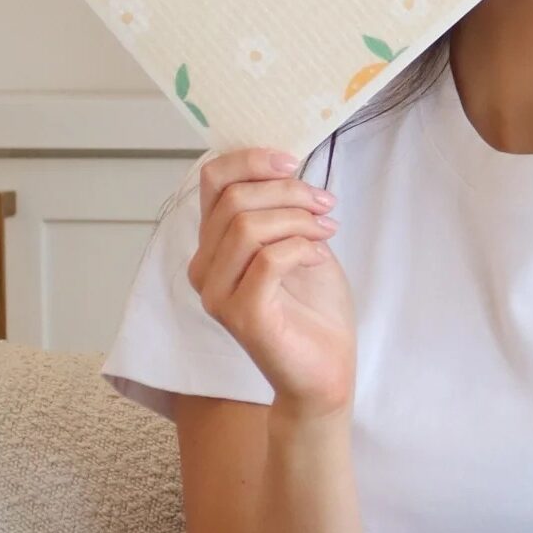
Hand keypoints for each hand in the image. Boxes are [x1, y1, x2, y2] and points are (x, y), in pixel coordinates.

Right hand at [187, 146, 355, 419]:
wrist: (324, 372)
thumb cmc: (312, 311)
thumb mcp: (298, 242)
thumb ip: (282, 209)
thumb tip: (286, 164)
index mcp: (212, 245)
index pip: (212, 181)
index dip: (251, 160)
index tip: (294, 160)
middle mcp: (204, 268)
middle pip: (233, 199)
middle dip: (288, 191)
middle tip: (325, 203)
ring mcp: (218, 294)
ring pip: (247, 227)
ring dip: (298, 220)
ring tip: (328, 230)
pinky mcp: (242, 315)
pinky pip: (268, 260)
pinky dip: (302, 249)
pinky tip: (322, 258)